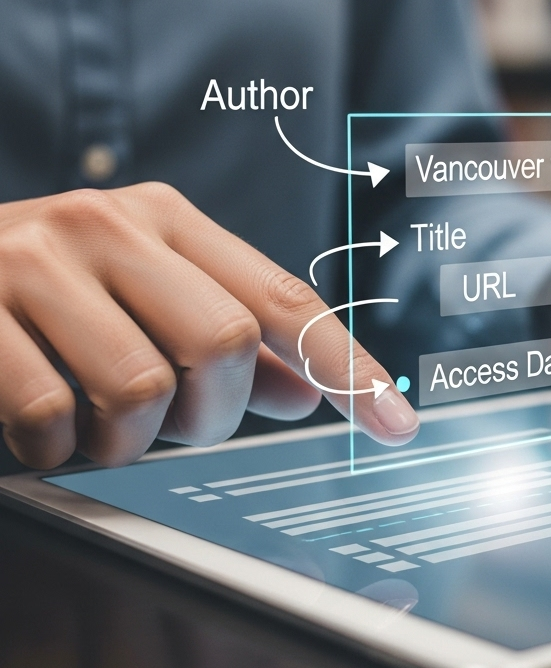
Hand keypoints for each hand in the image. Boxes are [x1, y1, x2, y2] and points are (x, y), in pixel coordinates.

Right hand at [0, 184, 418, 469]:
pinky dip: (57, 449)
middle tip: (178, 423)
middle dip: (213, 414)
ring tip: (99, 426)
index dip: (347, 369)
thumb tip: (302, 394)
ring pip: (141, 389)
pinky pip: (49, 417)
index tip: (397, 426)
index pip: (284, 300)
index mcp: (165, 218)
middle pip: (225, 343)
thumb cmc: (46, 293)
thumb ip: (227, 339)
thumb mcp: (143, 296)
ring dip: (130, 441)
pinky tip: (41, 431)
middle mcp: (107, 225)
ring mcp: (32, 263)